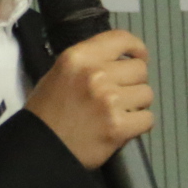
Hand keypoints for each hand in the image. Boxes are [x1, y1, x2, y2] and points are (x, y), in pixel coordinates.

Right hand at [22, 28, 152, 168]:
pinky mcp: (118, 126)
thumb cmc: (46, 112)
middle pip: (140, 69)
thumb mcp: (59, 73)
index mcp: (79, 57)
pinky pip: (147, 119)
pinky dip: (138, 124)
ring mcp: (109, 101)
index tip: (139, 57)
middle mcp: (96, 74)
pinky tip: (123, 127)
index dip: (136, 48)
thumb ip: (89, 63)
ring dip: (136, 104)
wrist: (40, 147)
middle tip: (120, 94)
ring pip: (146, 94)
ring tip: (118, 112)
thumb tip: (118, 62)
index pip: (121, 39)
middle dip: (134, 82)